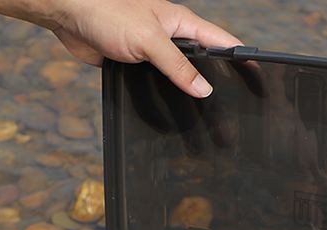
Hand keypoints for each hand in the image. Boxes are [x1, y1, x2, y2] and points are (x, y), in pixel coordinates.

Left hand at [0, 0, 241, 96]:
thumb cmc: (107, 11)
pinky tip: (173, 117)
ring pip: (180, 79)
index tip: (257, 78)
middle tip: (234, 111)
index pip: (222, 42)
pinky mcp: (137, 67)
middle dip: (218, 85)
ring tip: (206, 122)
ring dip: (188, 96)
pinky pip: (157, 88)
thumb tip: (204, 91)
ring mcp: (155, 54)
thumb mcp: (150, 40)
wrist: (69, 15)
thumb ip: (178, 66)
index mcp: (182, 24)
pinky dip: (165, 101)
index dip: (241, 59)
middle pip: (203, 65)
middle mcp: (172, 38)